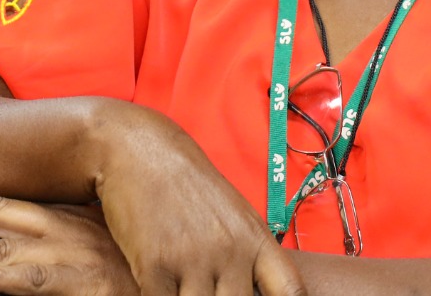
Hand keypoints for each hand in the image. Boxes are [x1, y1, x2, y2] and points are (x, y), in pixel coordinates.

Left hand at [0, 197, 136, 293]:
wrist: (179, 282)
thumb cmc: (140, 265)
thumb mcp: (100, 241)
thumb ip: (65, 236)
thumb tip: (20, 245)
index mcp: (65, 214)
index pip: (1, 202)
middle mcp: (63, 226)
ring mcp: (71, 253)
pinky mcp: (83, 282)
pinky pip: (30, 279)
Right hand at [89, 104, 305, 295]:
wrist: (137, 148)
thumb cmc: (184, 180)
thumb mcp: (231, 210)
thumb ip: (246, 253)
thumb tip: (253, 289)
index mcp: (255, 238)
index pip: (292, 292)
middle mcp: (231, 252)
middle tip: (208, 289)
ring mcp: (193, 260)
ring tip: (181, 286)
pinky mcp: (154, 266)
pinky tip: (157, 286)